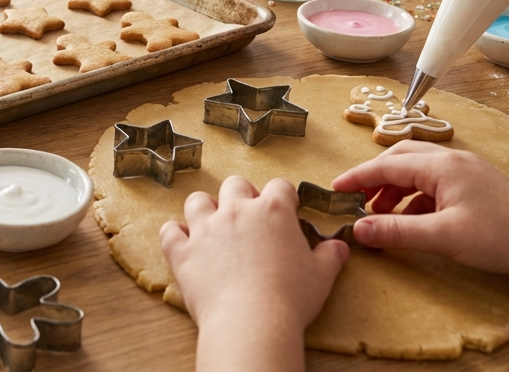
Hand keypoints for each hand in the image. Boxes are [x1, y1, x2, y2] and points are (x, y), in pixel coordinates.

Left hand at [160, 177, 348, 371]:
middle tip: (250, 217)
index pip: (280, 186)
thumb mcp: (321, 276)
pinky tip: (182, 241)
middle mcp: (236, 211)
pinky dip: (174, 234)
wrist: (251, 322)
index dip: (284, 197)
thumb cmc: (290, 299)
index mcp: (273, 211)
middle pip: (235, 184)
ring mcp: (205, 229)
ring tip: (213, 224)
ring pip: (197, 201)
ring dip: (204, 208)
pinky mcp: (182, 252)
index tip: (287, 211)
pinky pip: (169, 232)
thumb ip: (330, 256)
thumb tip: (339, 247)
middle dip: (243, 195)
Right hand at [331, 141, 508, 281]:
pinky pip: (435, 183)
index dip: (358, 177)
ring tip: (381, 215)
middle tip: (356, 200)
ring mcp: (468, 171)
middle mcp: (453, 160)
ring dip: (395, 189)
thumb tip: (358, 229)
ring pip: (419, 170)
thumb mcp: (442, 236)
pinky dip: (416, 198)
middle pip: (402, 158)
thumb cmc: (501, 238)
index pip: (387, 164)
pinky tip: (414, 220)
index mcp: (443, 165)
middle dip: (375, 177)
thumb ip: (397, 231)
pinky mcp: (478, 186)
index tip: (333, 190)